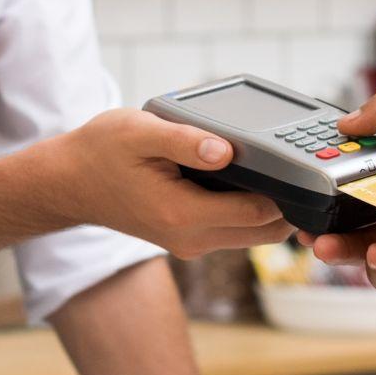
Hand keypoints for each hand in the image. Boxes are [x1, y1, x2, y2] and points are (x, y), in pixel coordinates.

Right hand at [49, 109, 291, 256]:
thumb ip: (185, 142)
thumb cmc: (101, 152)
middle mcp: (192, 238)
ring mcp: (191, 242)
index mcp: (183, 213)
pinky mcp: (189, 237)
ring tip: (282, 168)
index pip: (260, 213)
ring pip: (254, 234)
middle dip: (291, 204)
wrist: (68, 182)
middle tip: (307, 167)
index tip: (305, 163)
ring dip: (273, 208)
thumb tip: (227, 151)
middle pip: (266, 231)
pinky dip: (252, 209)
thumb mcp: (140, 132)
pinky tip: (253, 178)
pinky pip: (235, 228)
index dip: (289, 191)